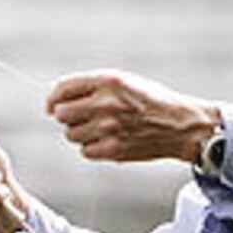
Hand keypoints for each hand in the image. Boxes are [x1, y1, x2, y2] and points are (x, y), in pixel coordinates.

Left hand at [46, 70, 220, 163]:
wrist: (181, 125)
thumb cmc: (151, 102)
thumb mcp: (124, 82)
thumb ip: (93, 87)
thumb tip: (56, 101)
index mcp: (108, 81)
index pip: (63, 88)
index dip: (52, 98)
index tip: (51, 106)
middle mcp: (106, 103)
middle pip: (61, 114)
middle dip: (66, 116)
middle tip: (81, 118)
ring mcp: (108, 128)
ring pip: (71, 135)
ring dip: (80, 133)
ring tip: (100, 129)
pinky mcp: (113, 149)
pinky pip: (85, 151)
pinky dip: (92, 148)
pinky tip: (108, 141)